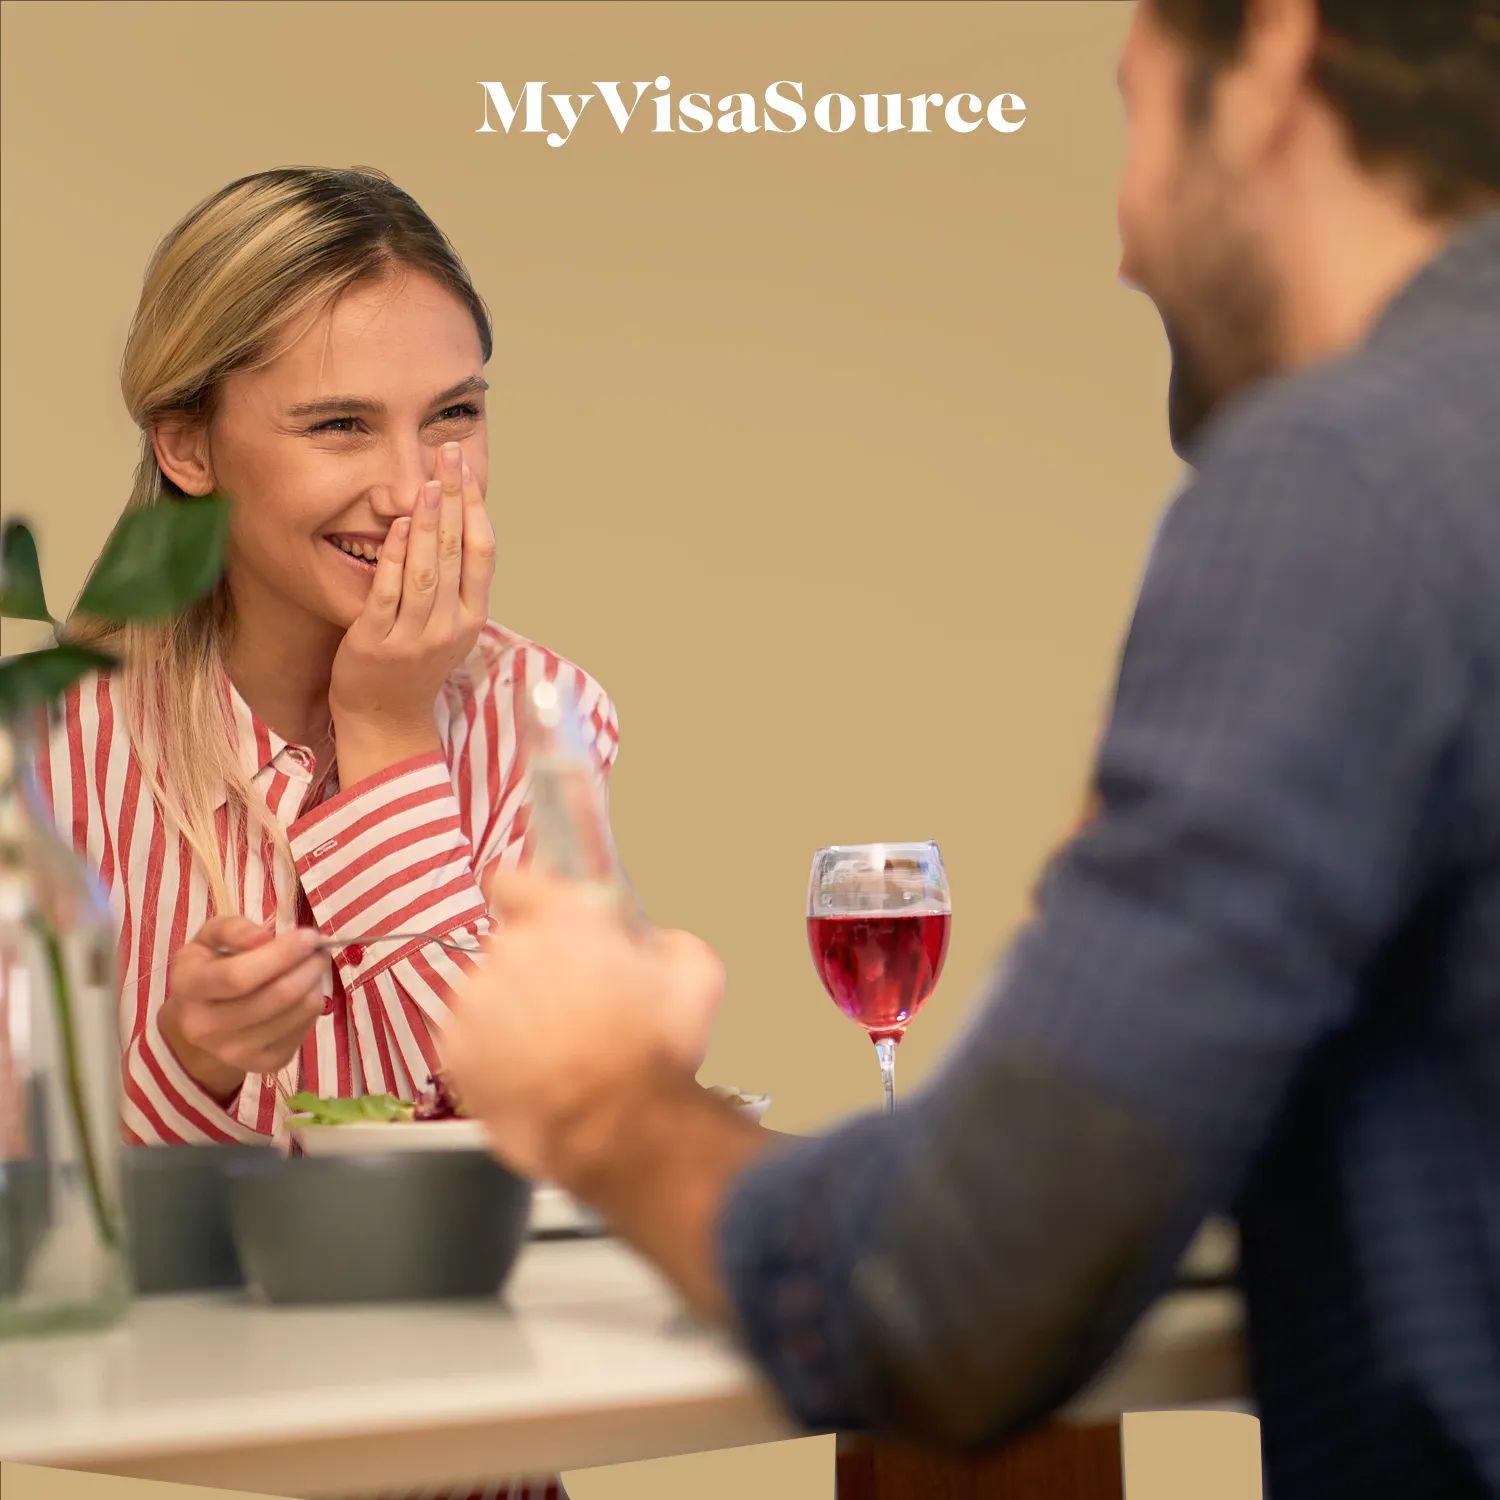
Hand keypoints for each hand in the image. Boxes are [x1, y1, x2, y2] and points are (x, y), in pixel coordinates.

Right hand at [158, 917, 327, 1103]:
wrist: (199, 1024)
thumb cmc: (209, 969)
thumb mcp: (207, 939)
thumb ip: (232, 929)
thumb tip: (265, 937)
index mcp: (189, 987)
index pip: (238, 976)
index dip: (282, 954)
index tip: (309, 937)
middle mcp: (206, 1027)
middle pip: (276, 996)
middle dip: (309, 967)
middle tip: (319, 950)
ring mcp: (234, 1052)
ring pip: (297, 1013)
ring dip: (315, 984)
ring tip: (312, 968)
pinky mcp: (262, 1065)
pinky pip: (304, 1031)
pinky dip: (312, 1006)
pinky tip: (303, 993)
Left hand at [329, 441, 494, 778]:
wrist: (385, 718)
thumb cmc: (412, 665)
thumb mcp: (446, 625)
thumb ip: (453, 582)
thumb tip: (455, 523)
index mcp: (471, 617)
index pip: (481, 552)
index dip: (475, 507)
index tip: (467, 469)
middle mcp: (450, 625)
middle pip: (456, 551)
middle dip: (453, 498)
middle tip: (448, 454)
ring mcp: (415, 635)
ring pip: (427, 570)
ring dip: (427, 522)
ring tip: (426, 481)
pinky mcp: (377, 642)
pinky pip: (388, 593)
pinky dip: (392, 557)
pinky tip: (392, 526)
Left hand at [441, 869, 724, 1181]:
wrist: (617, 1130)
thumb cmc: (657, 1050)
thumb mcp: (697, 974)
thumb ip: (665, 940)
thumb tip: (647, 946)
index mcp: (562, 919)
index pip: (515, 880)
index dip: (528, 898)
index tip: (541, 918)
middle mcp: (508, 950)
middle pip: (511, 947)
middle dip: (536, 969)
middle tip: (574, 1007)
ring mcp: (474, 1002)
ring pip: (488, 994)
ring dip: (512, 1012)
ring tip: (554, 1052)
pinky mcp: (454, 1052)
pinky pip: (470, 1039)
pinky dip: (492, 1052)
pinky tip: (531, 1075)